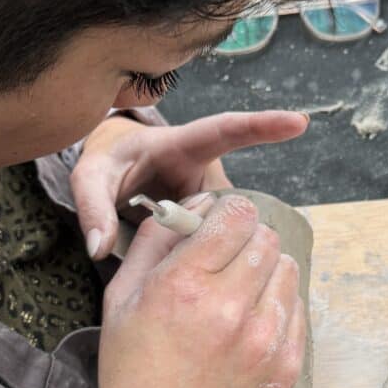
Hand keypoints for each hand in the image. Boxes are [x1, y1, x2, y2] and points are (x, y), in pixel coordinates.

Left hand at [71, 110, 307, 258]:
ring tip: (163, 243)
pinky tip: (186, 264)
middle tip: (164, 233)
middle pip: (229, 202)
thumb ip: (92, 208)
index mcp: (182, 144)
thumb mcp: (88, 180)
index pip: (226, 130)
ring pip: (226, 227)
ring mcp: (214, 193)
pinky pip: (220, 238)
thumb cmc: (106, 165)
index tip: (299, 122)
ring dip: (203, 245)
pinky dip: (206, 254)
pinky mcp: (215, 217)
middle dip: (207, 229)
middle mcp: (207, 168)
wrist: (114, 170)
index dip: (262, 126)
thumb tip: (99, 248)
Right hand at [91, 194, 305, 387]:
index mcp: (185, 286)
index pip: (237, 213)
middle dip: (245, 240)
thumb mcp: (121, 302)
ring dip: (264, 271)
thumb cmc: (133, 379)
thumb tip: (189, 206)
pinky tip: (248, 326)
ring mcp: (266, 340)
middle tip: (223, 261)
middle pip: (266, 237)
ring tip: (236, 295)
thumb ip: (155, 242)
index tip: (216, 226)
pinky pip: (297, 309)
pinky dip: (276, 306)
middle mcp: (231, 309)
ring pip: (287, 270)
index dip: (227, 213)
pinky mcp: (287, 365)